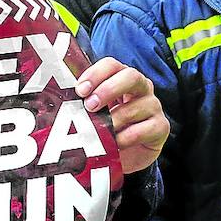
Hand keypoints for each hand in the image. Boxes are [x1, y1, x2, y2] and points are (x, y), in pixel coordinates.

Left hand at [75, 57, 168, 173]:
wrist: (125, 156)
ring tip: (100, 132)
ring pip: (137, 106)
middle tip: (90, 106)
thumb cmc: (106, 129)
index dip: (96, 74)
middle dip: (108, 89)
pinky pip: (145, 129)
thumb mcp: (93, 113)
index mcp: (122, 77)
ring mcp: (153, 106)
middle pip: (131, 76)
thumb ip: (82, 103)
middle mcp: (141, 88)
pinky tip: (116, 144)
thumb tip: (58, 100)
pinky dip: (127, 137)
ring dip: (115, 120)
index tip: (80, 90)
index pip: (112, 65)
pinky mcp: (161, 127)